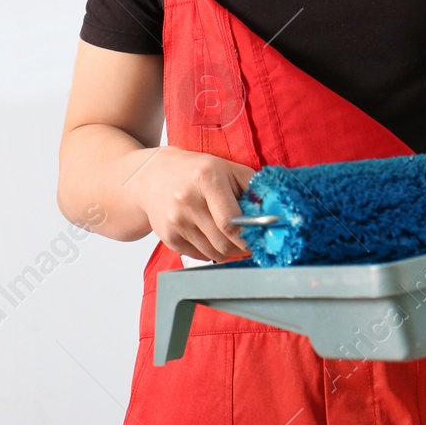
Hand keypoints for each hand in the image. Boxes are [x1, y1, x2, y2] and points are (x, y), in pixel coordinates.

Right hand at [126, 146, 254, 262]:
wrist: (150, 175)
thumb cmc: (195, 171)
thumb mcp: (226, 168)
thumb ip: (253, 188)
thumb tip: (274, 212)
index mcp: (206, 179)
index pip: (232, 223)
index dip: (250, 237)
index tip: (260, 239)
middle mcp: (187, 200)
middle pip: (224, 243)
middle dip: (242, 248)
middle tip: (250, 243)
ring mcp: (175, 221)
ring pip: (214, 254)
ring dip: (228, 251)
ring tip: (229, 237)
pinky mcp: (167, 237)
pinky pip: (199, 256)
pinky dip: (211, 252)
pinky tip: (210, 236)